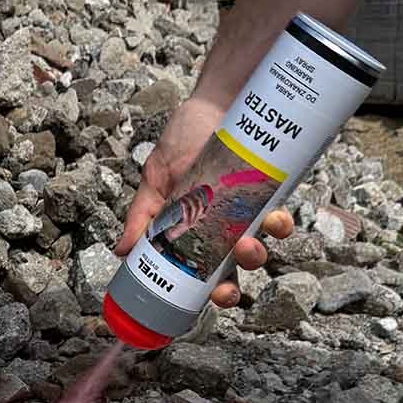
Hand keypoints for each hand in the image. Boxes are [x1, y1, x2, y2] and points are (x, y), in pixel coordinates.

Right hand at [115, 96, 294, 307]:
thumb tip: (121, 251)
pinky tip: (273, 219)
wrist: (217, 99)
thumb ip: (141, 216)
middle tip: (227, 290)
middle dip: (232, 288)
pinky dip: (279, 224)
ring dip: (255, 256)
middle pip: (233, 272)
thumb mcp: (155, 180)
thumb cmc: (184, 138)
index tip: (204, 303)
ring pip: (260, 248)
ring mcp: (251, 211)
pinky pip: (281, 216)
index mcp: (196, 232)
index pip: (204, 273)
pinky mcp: (273, 191)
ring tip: (247, 245)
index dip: (208, 294)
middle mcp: (226, 227)